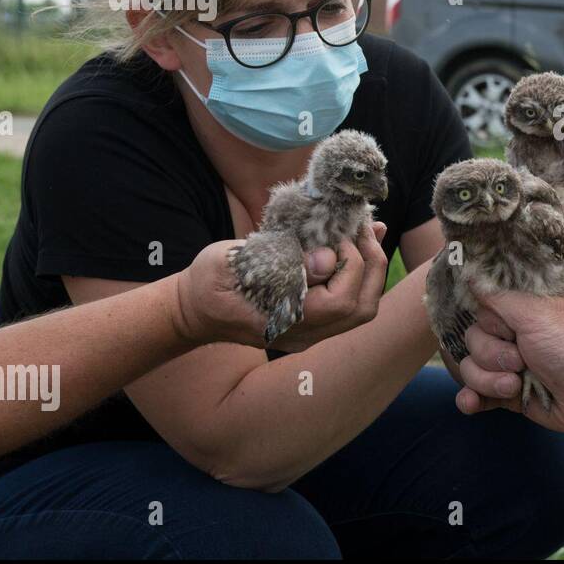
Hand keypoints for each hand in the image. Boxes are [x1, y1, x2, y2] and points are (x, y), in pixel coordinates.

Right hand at [175, 221, 388, 350]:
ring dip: (370, 270)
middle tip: (366, 229)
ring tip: (368, 232)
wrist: (191, 311)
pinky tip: (356, 244)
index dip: (350, 265)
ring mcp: (309, 333)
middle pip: (361, 309)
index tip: (338, 234)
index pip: (340, 301)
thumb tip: (328, 258)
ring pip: (360, 310)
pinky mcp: (311, 323)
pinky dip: (359, 275)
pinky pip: (348, 305)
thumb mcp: (232, 263)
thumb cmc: (208, 282)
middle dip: (372, 265)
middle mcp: (303, 334)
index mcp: (284, 321)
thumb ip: (279, 261)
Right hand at [454, 290, 563, 433]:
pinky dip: (471, 398)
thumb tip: (469, 270)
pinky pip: (474, 394)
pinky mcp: (507, 393)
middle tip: (522, 361)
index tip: (512, 330)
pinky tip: (471, 403)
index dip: (492, 325)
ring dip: (489, 381)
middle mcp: (513, 333)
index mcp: (521, 309)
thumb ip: (499, 294)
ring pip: (470, 369)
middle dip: (493, 356)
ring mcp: (509, 364)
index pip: (480, 310)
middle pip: (472, 341)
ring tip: (515, 386)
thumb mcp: (535, 312)